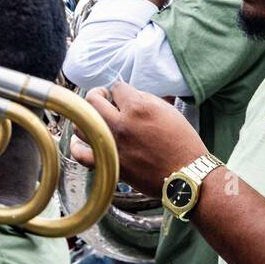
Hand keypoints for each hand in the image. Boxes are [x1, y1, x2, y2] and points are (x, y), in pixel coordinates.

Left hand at [74, 82, 208, 195]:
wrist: (187, 176)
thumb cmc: (184, 144)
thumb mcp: (170, 113)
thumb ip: (147, 100)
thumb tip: (131, 95)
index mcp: (139, 108)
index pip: (117, 88)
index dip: (120, 90)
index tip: (121, 95)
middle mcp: (122, 124)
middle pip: (93, 100)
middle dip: (98, 95)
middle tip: (103, 98)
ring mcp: (112, 144)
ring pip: (82, 123)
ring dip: (87, 118)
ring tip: (94, 118)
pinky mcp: (110, 163)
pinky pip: (81, 154)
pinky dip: (77, 147)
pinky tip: (79, 141)